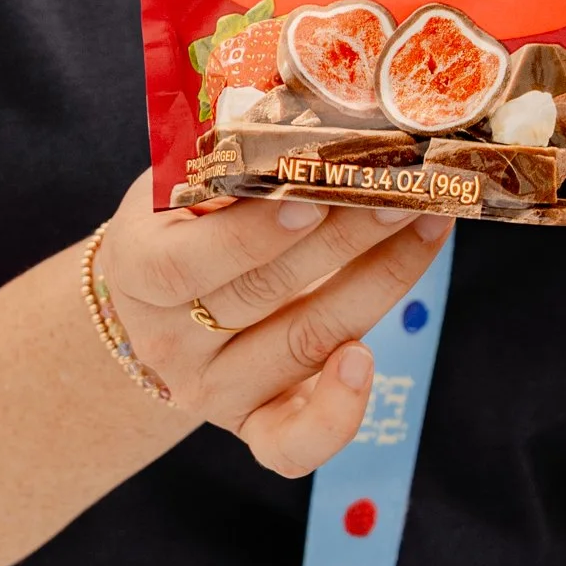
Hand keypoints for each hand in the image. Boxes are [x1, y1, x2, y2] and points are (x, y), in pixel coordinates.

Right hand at [96, 185, 451, 474]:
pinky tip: (367, 361)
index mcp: (138, 269)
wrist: (157, 308)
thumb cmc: (183, 223)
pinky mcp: (253, 426)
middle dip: (346, 235)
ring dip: (378, 281)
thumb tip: (308, 120)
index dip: (251, 235)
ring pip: (303, 342)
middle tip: (406, 186)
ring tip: (428, 225)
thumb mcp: (179, 182)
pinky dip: (337, 413)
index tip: (313, 197)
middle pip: (263, 295)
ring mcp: (211, 390)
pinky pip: (292, 445)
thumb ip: (224, 161)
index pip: (187, 262)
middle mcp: (169, 340)